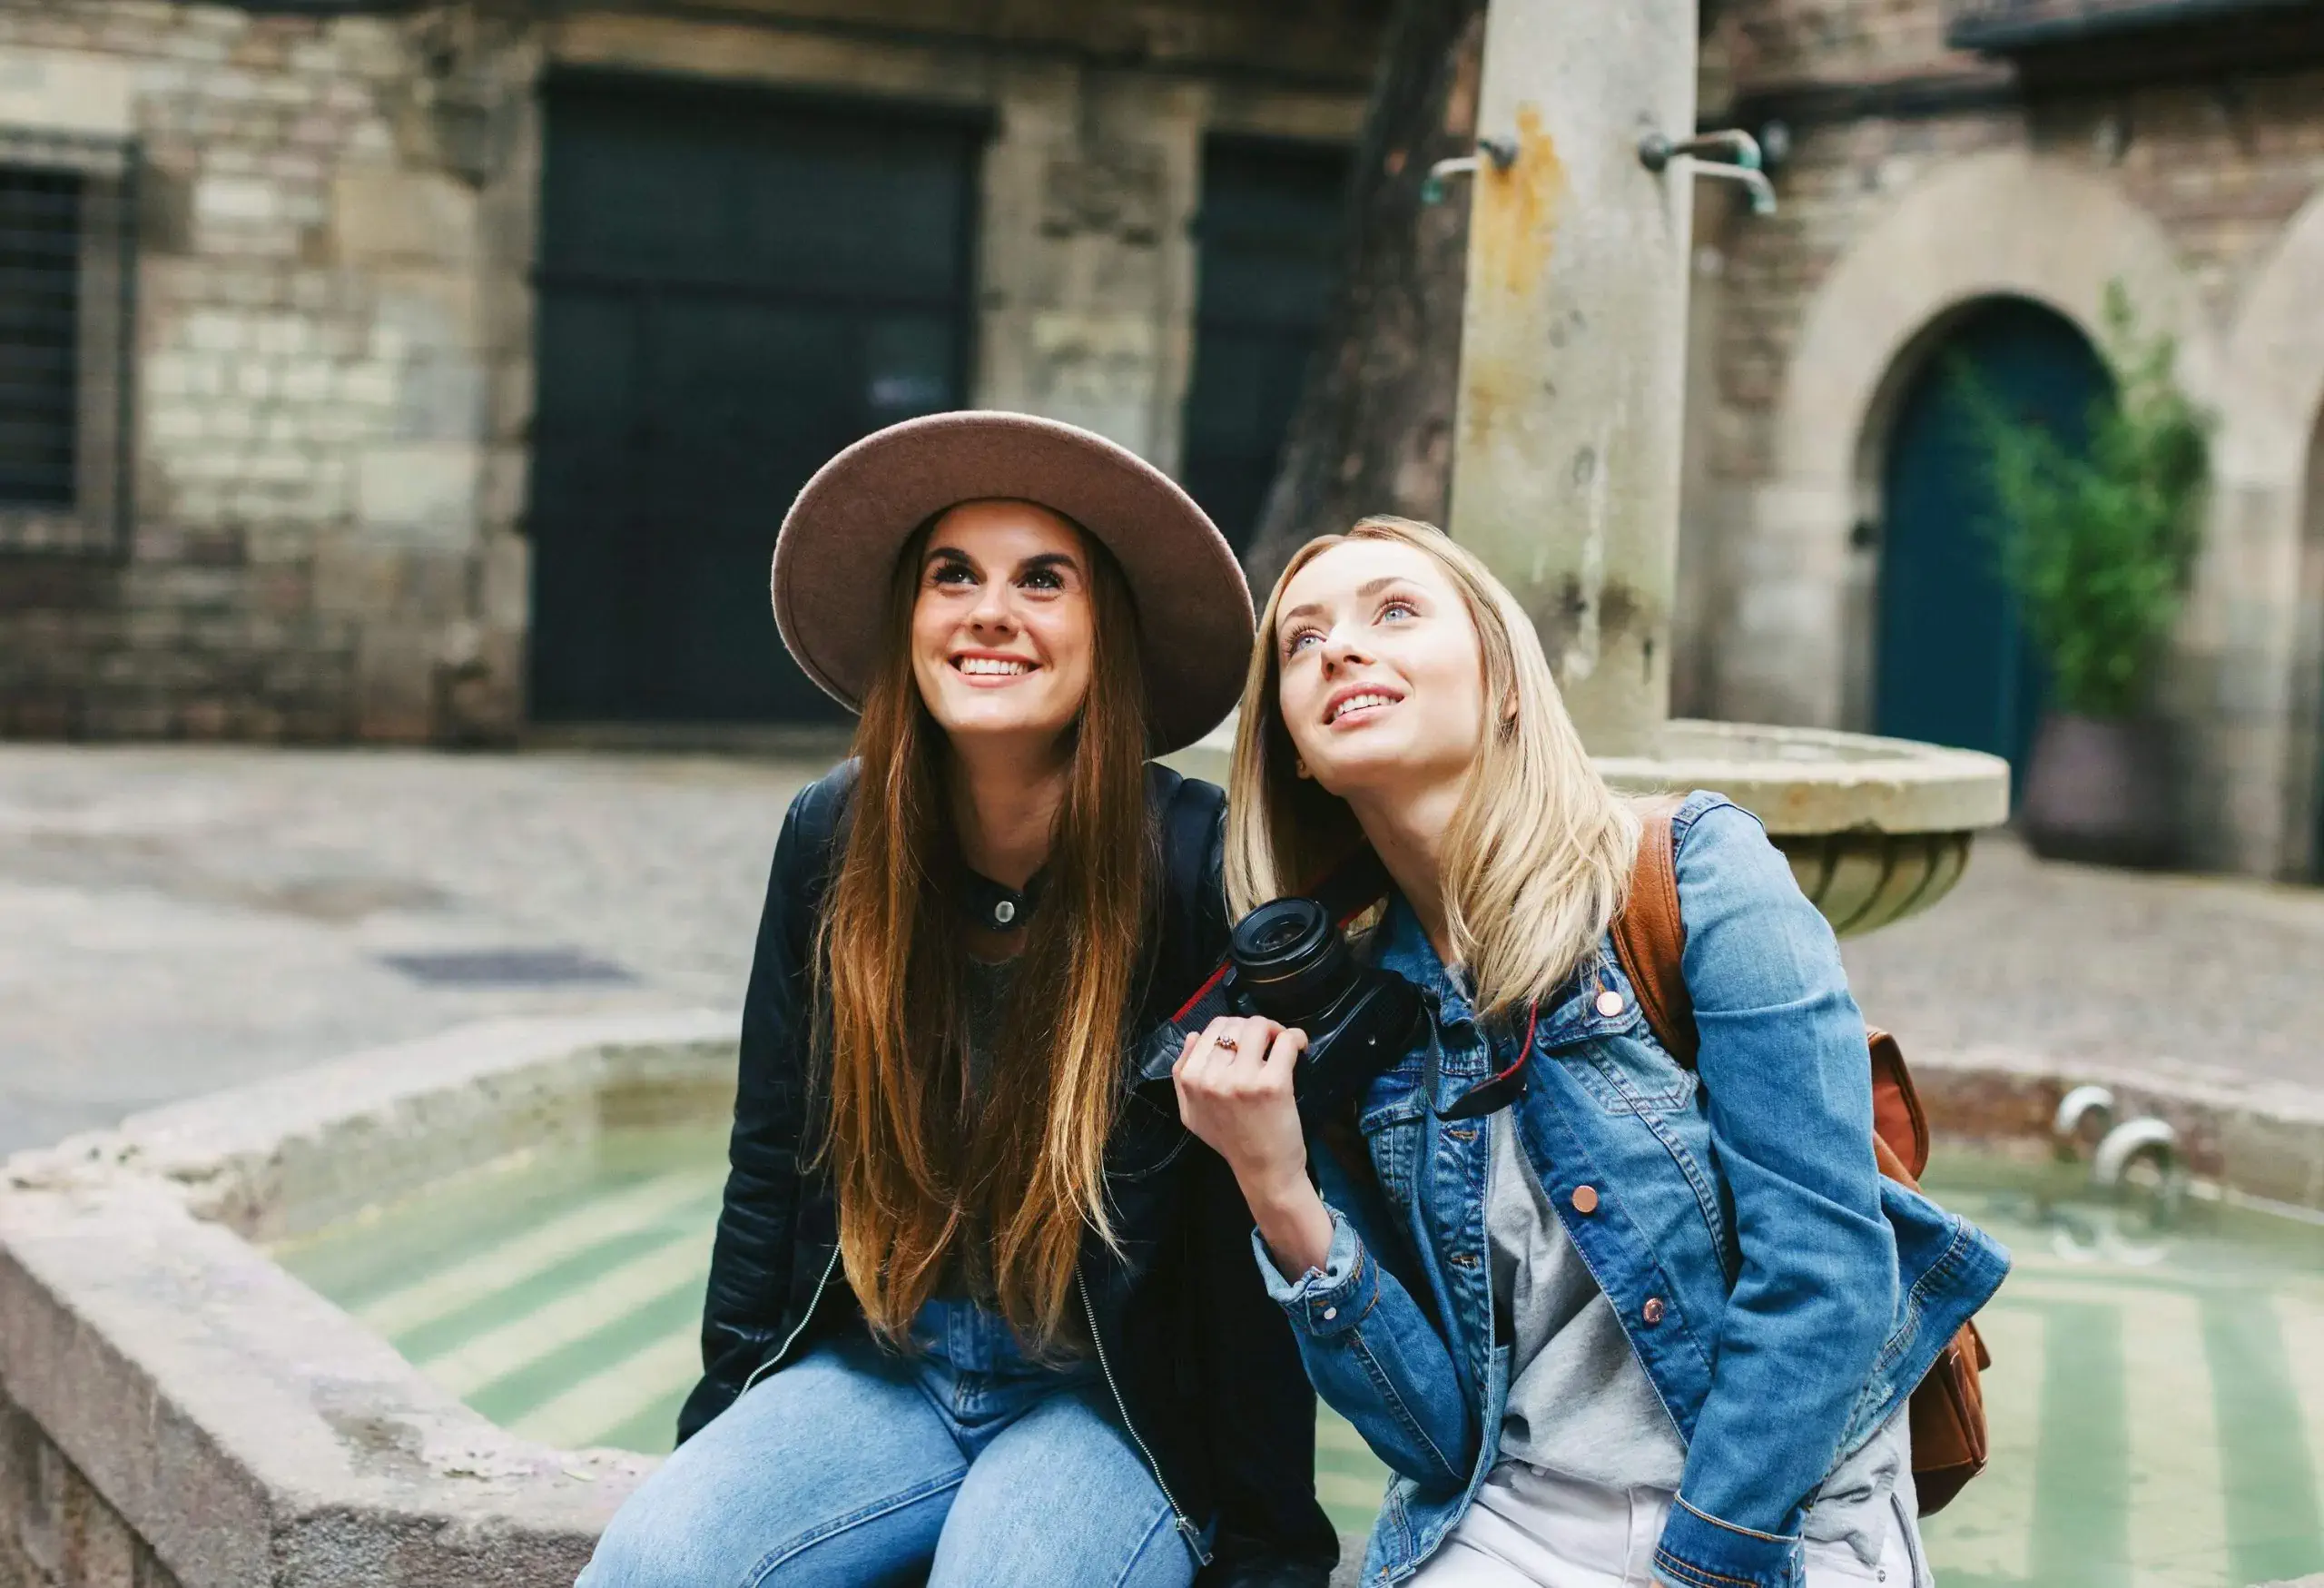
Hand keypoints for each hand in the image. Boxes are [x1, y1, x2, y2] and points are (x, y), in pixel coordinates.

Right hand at [1173, 1015, 1335, 1275]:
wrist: (1263, 1172)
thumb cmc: (1230, 1142)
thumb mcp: (1191, 1113)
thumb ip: (1183, 1075)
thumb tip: (1194, 1035)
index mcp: (1190, 1080)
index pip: (1211, 1029)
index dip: (1233, 1029)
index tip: (1249, 1043)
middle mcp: (1211, 1078)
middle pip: (1235, 1023)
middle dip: (1255, 1027)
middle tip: (1269, 1042)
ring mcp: (1243, 1080)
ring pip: (1259, 1026)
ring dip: (1275, 1030)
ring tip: (1283, 1044)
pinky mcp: (1273, 1084)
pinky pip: (1286, 1041)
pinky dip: (1296, 1038)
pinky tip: (1300, 1048)